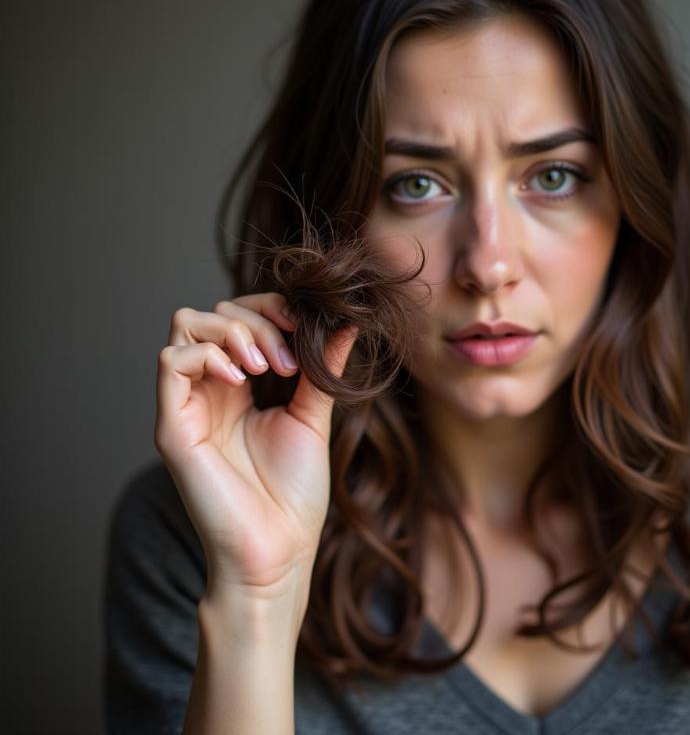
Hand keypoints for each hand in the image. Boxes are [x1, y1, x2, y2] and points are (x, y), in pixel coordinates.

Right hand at [154, 292, 357, 600]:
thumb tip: (346, 324)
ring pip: (186, 324)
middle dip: (257, 320)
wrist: (278, 550)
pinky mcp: (173, 425)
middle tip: (287, 362)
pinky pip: (171, 361)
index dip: (271, 310)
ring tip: (266, 366)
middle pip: (213, 312)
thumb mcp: (311, 417)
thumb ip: (320, 369)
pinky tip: (240, 379)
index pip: (240, 317)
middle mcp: (210, 390)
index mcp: (241, 387)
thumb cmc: (294, 494)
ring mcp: (189, 404)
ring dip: (233, 331)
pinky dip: (208, 355)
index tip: (305, 330)